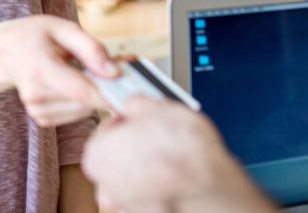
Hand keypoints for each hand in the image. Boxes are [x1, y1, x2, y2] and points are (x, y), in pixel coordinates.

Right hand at [0, 15, 116, 125]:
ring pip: (85, 110)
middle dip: (108, 88)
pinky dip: (85, 101)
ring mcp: (37, 110)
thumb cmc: (35, 36)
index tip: (133, 88)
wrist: (6, 53)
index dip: (110, 93)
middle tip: (119, 67)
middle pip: (86, 103)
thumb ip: (90, 47)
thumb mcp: (62, 28)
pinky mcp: (42, 118)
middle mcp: (35, 94)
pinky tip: (79, 83)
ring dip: (97, 94)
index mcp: (39, 67)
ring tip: (93, 71)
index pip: (81, 90)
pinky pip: (77, 114)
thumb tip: (115, 72)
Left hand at [82, 96, 276, 212]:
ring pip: (135, 176)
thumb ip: (136, 104)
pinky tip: (177, 171)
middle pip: (118, 156)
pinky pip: (152, 192)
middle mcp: (108, 185)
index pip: (106, 130)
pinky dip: (161, 182)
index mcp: (97, 156)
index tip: (139, 117)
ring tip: (172, 151)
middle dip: (136, 143)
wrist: (210, 185)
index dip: (126, 120)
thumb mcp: (156, 108)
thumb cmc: (181, 150)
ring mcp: (129, 204)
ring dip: (148, 164)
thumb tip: (136, 104)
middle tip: (157, 132)